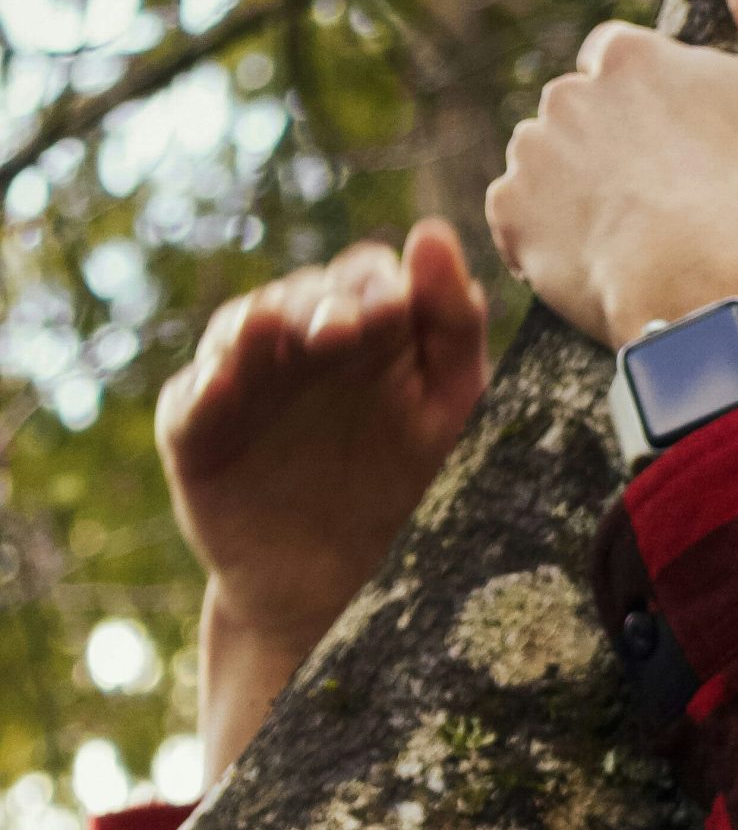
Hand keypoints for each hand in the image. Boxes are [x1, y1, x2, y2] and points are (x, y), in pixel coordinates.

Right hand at [159, 219, 490, 659]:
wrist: (339, 594)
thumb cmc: (407, 497)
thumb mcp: (450, 417)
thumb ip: (453, 330)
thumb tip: (435, 234)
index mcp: (367, 334)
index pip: (367, 280)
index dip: (377, 287)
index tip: (396, 307)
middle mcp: (299, 344)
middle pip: (302, 296)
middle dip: (321, 305)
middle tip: (341, 328)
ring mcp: (242, 381)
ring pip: (241, 330)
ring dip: (258, 327)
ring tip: (275, 330)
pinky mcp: (195, 429)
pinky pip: (192, 398)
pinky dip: (204, 388)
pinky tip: (222, 385)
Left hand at [485, 0, 737, 351]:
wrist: (707, 288)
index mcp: (626, 56)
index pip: (620, 64)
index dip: (652, 110)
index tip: (680, 154)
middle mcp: (566, 94)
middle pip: (582, 117)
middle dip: (613, 152)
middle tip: (661, 207)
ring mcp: (533, 156)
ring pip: (548, 166)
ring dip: (577, 194)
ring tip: (629, 241)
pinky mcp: (512, 218)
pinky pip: (516, 224)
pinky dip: (544, 243)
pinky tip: (592, 265)